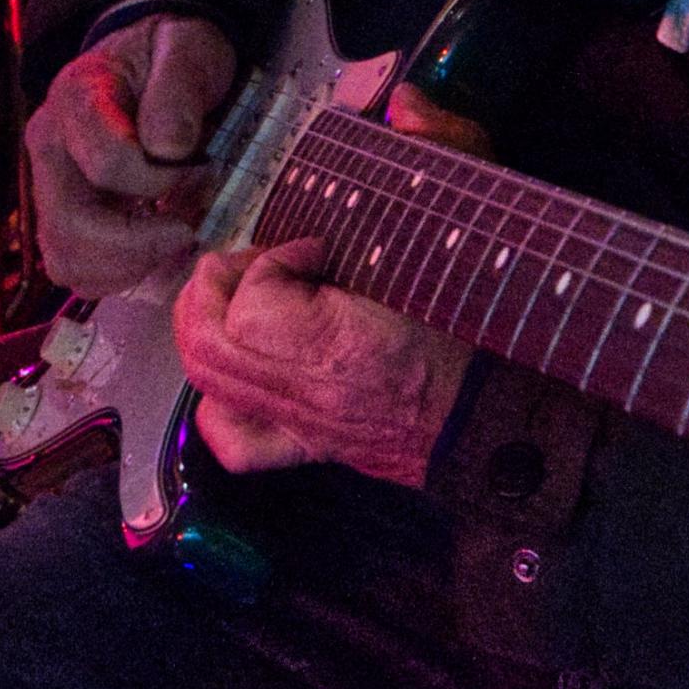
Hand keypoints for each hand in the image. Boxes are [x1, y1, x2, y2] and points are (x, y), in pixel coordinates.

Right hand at [25, 14, 238, 295]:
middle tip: (190, 225)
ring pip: (67, 259)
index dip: (162, 180)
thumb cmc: (172, 55)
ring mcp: (48, 184)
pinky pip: (72, 270)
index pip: (108, 164)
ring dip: (130, 264)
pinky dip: (117, 275)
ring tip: (172, 235)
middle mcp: (49, 143)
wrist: (153, 61)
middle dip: (144, 241)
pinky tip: (154, 250)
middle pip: (74, 226)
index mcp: (75, 96)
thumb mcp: (190, 49)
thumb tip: (168, 149)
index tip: (199, 167)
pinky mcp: (58, 215)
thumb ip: (179, 88)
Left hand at [174, 236, 476, 486]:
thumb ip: (353, 254)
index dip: (272, 260)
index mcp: (340, 349)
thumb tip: (307, 242)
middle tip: (251, 262)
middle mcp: (307, 396)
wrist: (483, 420)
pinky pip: (231, 436)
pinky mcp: (301, 446)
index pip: (251, 306)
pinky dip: (217, 399)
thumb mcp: (413, 276)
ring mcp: (298, 427)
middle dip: (215, 287)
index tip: (314, 249)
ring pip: (206, 381)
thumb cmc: (460, 340)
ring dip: (204, 326)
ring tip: (236, 298)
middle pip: (208, 344)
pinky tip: (239, 369)